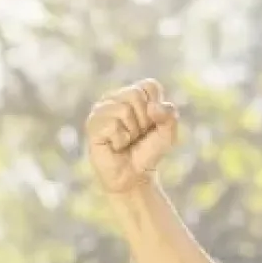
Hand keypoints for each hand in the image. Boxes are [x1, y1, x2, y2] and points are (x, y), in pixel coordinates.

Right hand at [86, 79, 179, 194]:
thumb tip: (152, 108)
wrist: (133, 176)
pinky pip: (112, 126)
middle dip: (143, 121)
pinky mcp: (92, 125)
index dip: (156, 109)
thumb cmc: (148, 151)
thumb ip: (170, 115)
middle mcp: (114, 97)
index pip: (149, 86)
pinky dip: (120, 141)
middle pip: (135, 95)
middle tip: (137, 135)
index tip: (150, 125)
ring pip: (124, 110)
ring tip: (126, 140)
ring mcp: (100, 110)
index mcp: (133, 93)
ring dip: (131, 132)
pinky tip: (115, 146)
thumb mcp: (168, 133)